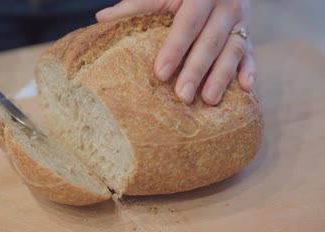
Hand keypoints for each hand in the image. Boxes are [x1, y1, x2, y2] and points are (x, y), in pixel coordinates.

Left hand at [96, 0, 255, 104]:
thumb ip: (136, 6)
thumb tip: (101, 19)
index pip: (187, 23)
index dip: (175, 48)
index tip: (160, 73)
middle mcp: (224, 5)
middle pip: (210, 41)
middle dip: (196, 69)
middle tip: (182, 96)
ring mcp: (240, 20)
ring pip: (233, 49)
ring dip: (222, 76)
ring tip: (208, 100)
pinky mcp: (248, 33)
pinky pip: (252, 53)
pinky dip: (250, 70)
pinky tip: (246, 88)